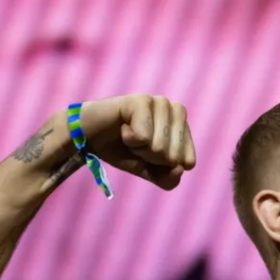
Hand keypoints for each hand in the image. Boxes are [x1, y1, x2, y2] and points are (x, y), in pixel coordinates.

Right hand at [73, 94, 196, 189]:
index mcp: (184, 127)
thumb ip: (169, 178)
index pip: (187, 162)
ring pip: (159, 148)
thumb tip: (179, 168)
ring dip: (138, 148)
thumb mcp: (150, 171)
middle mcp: (177, 111)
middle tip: (136, 143)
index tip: (148, 152)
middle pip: (173, 157)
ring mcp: (160, 103)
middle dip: (150, 157)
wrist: (91, 137)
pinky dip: (129, 139)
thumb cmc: (124, 150)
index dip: (163, 166)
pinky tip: (122, 127)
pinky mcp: (141, 100)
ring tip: (129, 134)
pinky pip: (143, 137)